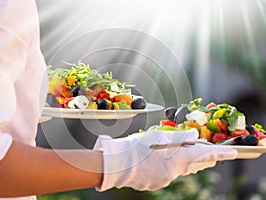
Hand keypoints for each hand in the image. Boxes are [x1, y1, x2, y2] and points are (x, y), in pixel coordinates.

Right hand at [93, 129, 236, 190]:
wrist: (115, 166)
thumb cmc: (134, 148)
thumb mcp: (157, 137)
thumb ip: (179, 137)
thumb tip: (194, 136)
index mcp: (177, 160)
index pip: (204, 155)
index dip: (220, 153)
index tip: (233, 153)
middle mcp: (174, 173)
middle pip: (195, 165)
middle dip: (204, 158)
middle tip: (210, 152)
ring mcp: (164, 180)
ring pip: (181, 170)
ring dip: (187, 162)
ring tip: (189, 155)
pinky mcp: (155, 184)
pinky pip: (167, 175)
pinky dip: (169, 167)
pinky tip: (159, 160)